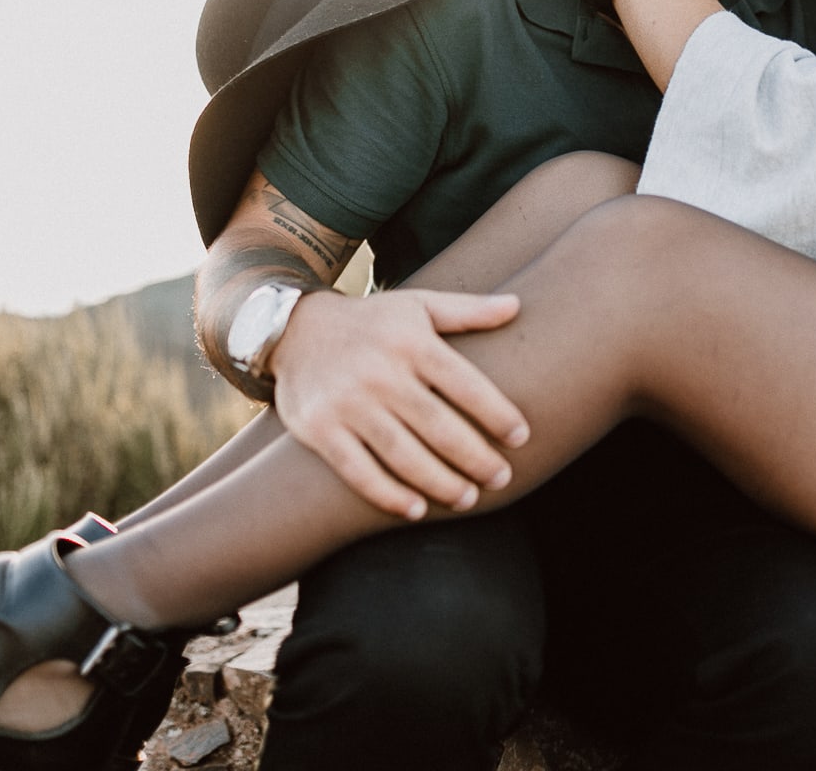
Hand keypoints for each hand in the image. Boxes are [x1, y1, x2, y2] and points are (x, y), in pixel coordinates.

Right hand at [269, 287, 529, 516]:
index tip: (521, 437)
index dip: (497, 413)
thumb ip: (467, 310)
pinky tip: (415, 509)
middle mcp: (380, 373)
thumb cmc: (371, 322)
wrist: (294, 329)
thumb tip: (517, 306)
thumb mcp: (418, 305)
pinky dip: (388, 494)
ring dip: (440, 482)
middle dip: (475, 458)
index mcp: (411, 343)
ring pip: (402, 454)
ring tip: (467, 499)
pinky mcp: (319, 429)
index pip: (465, 384)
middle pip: (438, 426)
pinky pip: (358, 470)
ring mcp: (347, 403)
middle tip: (502, 479)